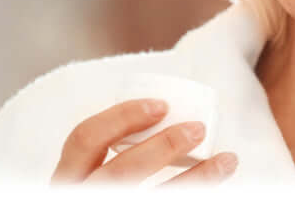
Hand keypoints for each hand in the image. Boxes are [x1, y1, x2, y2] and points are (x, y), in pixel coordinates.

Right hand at [51, 98, 237, 185]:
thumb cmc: (100, 192)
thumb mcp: (87, 179)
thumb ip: (107, 159)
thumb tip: (163, 118)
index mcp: (68, 178)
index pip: (86, 138)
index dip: (124, 116)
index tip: (161, 106)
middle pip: (122, 168)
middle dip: (165, 145)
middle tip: (197, 130)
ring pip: (156, 196)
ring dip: (198, 178)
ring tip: (226, 161)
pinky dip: (196, 195)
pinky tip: (216, 187)